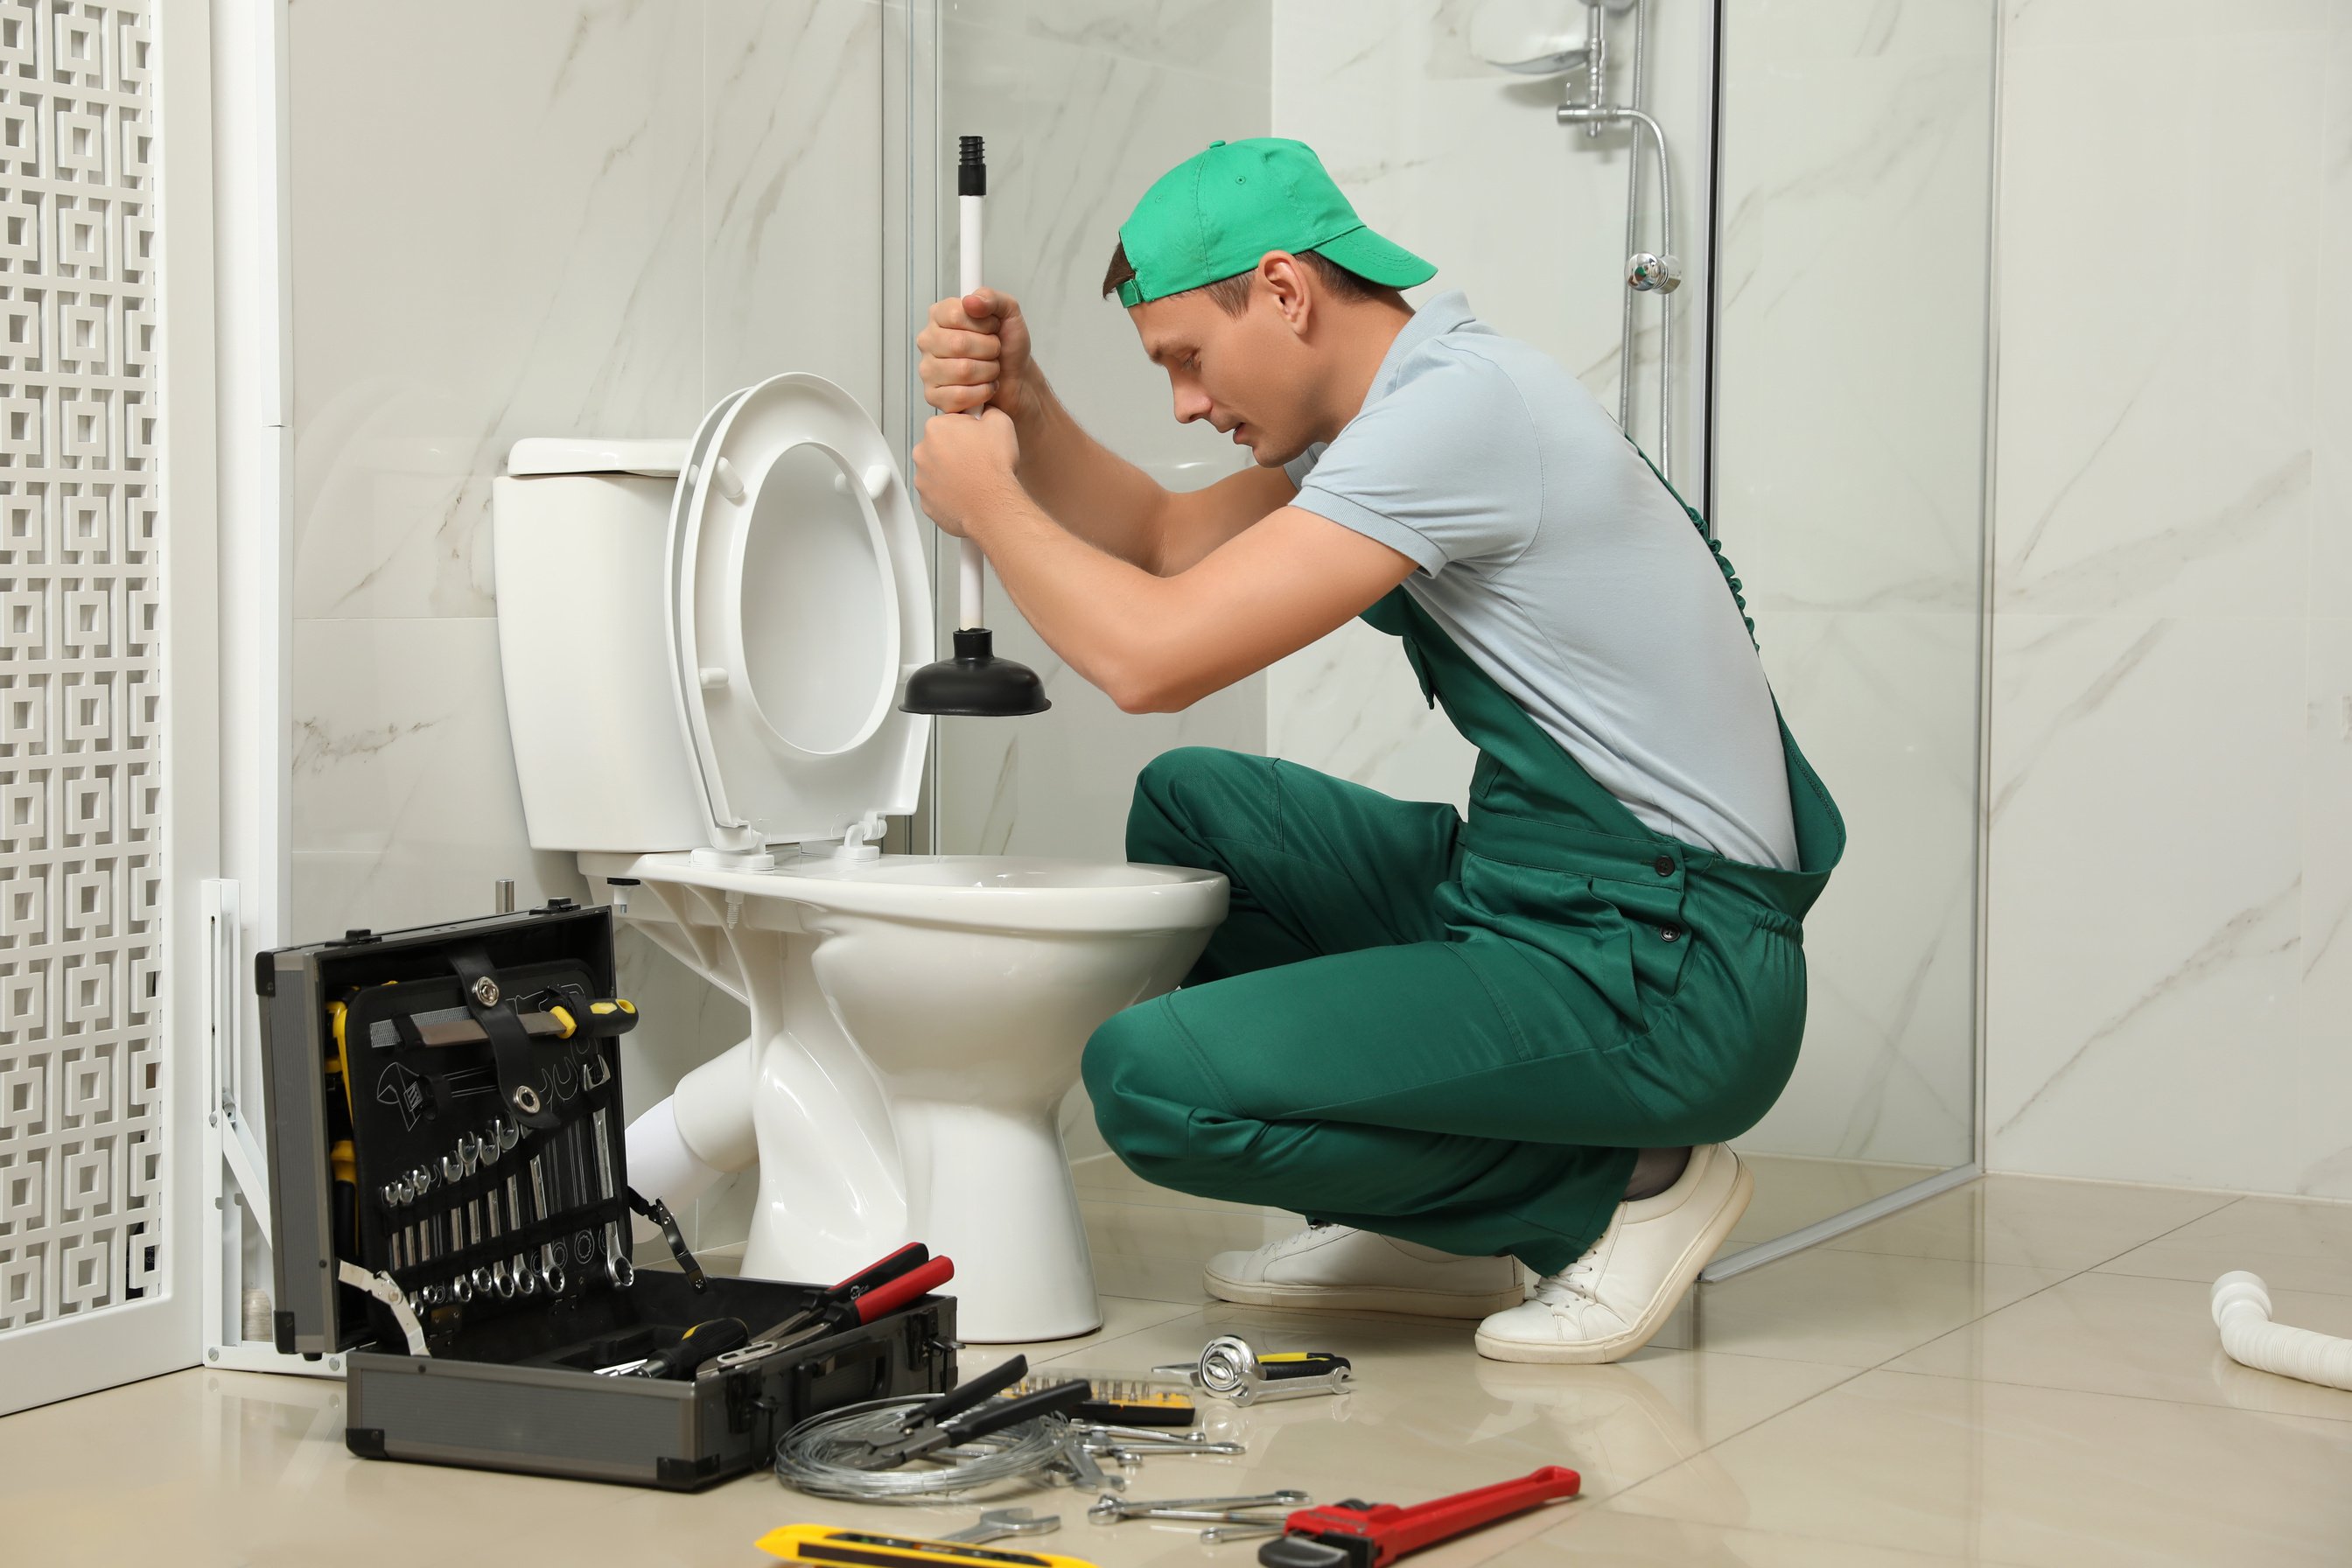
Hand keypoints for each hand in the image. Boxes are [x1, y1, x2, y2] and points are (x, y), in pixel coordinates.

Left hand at [913, 408, 1021, 538]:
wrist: (993, 507)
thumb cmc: (994, 468)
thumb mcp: (1000, 423)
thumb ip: (987, 411)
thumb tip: (984, 413)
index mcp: (936, 428)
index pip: (950, 422)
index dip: (968, 431)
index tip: (979, 440)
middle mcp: (922, 452)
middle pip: (940, 447)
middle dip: (957, 452)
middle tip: (978, 461)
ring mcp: (922, 479)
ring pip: (937, 471)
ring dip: (952, 473)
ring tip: (974, 479)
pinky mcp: (926, 502)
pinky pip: (938, 494)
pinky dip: (950, 494)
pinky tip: (967, 494)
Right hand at [917, 287, 1034, 418]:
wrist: (1017, 379)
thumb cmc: (1008, 346)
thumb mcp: (1008, 313)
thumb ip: (992, 299)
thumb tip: (971, 301)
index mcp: (940, 316)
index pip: (957, 314)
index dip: (984, 324)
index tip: (992, 327)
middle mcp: (929, 341)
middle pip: (959, 344)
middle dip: (989, 349)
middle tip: (994, 351)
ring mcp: (928, 369)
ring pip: (962, 371)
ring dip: (988, 372)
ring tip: (991, 369)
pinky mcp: (933, 396)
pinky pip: (960, 395)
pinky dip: (982, 392)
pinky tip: (985, 387)